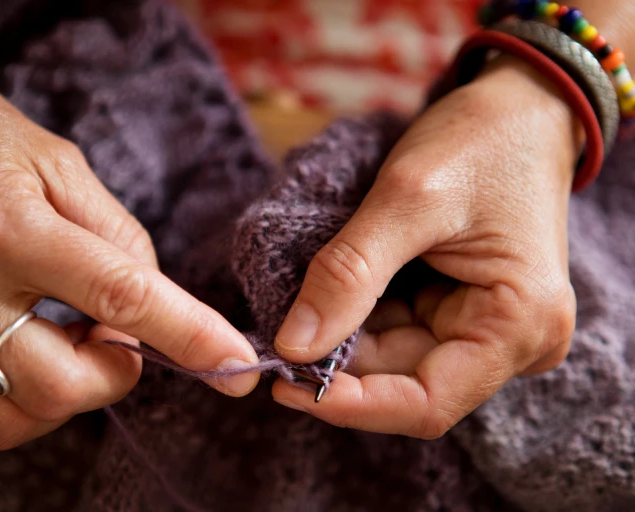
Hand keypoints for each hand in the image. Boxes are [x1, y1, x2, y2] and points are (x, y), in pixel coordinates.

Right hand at [0, 19, 258, 448]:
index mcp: (1, 223)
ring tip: (67, 338)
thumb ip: (116, 238)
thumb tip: (152, 308)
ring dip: (66, 393)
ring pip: (13, 417)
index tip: (235, 365)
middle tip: (119, 334)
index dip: (188, 336)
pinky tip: (24, 340)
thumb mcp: (57, 162)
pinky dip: (19, 389)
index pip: (117, 296)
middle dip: (114, 373)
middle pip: (60, 387)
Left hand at [271, 57, 581, 437]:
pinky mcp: (465, 310)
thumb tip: (293, 346)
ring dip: (344, 343)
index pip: (428, 402)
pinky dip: (359, 320)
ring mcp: (488, 326)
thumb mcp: (409, 198)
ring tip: (295, 312)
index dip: (353, 404)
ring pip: (398, 359)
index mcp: (519, 323)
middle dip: (339, 367)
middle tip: (276, 344)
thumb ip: (349, 274)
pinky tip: (327, 299)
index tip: (286, 387)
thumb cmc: (480, 141)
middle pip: (408, 382)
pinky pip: (402, 331)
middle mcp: (513, 340)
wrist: (518, 107)